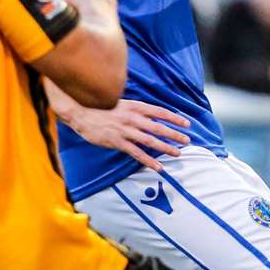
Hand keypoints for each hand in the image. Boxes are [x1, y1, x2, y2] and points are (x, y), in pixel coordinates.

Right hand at [61, 98, 192, 171]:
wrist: (82, 114)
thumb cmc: (103, 108)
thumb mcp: (123, 104)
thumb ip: (137, 109)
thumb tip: (153, 115)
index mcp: (135, 106)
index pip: (160, 112)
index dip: (175, 118)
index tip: (187, 123)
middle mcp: (133, 118)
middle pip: (158, 127)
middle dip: (175, 134)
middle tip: (187, 140)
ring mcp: (125, 131)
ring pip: (150, 141)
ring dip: (166, 147)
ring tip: (177, 152)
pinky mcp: (118, 142)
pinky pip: (137, 153)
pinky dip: (149, 160)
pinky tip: (158, 166)